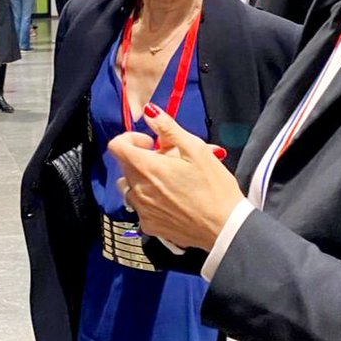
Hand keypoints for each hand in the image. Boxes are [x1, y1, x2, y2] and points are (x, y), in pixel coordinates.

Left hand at [107, 103, 243, 249]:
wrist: (225, 228)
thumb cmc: (214, 187)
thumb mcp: (195, 149)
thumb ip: (168, 128)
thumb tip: (149, 112)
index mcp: (146, 167)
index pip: (116, 146)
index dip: (131, 138)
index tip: (151, 142)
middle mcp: (137, 190)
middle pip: (126, 166)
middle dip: (143, 159)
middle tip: (170, 161)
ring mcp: (142, 210)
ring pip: (131, 187)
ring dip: (144, 180)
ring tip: (170, 181)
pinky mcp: (149, 226)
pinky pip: (140, 208)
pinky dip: (150, 200)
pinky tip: (172, 200)